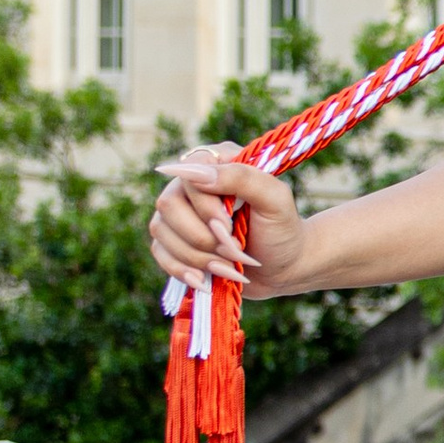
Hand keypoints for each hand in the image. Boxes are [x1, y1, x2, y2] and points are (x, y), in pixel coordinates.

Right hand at [147, 145, 311, 298]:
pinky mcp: (173, 241)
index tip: (232, 227)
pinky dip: (184, 271)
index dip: (206, 208)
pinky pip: (160, 253)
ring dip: (199, 257)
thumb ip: (241, 177)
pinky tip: (206, 280)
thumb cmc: (283, 230)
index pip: (189, 176)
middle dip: (203, 237)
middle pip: (168, 205)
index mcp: (216, 162)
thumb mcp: (275, 199)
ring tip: (230, 265)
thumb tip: (195, 174)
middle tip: (235, 249)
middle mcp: (191, 184)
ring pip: (161, 231)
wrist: (283, 269)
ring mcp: (179, 213)